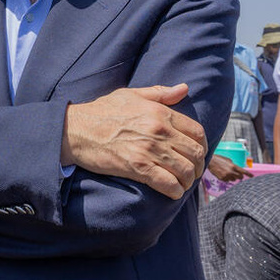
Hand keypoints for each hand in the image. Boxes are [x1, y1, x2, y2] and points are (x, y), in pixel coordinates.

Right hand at [62, 84, 205, 199]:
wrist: (77, 129)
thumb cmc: (102, 111)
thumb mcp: (132, 95)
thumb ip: (160, 93)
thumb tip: (184, 88)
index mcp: (160, 113)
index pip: (196, 132)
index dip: (202, 146)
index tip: (197, 154)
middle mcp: (159, 131)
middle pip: (195, 153)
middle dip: (198, 166)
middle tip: (192, 172)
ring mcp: (150, 150)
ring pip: (186, 171)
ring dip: (187, 181)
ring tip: (181, 183)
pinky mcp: (138, 168)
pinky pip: (168, 184)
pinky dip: (174, 191)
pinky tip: (171, 191)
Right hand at [207, 154, 252, 182]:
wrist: (210, 161)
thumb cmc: (219, 159)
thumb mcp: (229, 160)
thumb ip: (234, 166)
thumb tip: (238, 170)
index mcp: (233, 166)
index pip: (243, 171)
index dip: (249, 174)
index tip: (252, 176)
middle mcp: (231, 172)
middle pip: (240, 177)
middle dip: (239, 176)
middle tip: (237, 174)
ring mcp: (226, 176)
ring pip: (233, 180)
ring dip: (232, 177)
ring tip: (227, 172)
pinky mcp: (222, 179)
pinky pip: (228, 181)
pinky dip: (227, 178)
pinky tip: (223, 174)